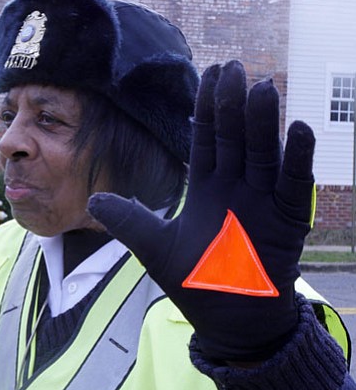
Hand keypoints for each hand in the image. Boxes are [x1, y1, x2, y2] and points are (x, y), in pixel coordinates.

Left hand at [88, 61, 314, 360]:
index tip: (207, 75)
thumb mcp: (155, 248)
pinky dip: (296, 160)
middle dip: (232, 106)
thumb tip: (91, 200)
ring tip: (262, 89)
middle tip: (232, 69)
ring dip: (263, 123)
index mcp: (207, 189)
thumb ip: (129, 221)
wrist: (229, 321)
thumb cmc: (195, 282)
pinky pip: (293, 185)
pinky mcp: (286, 221)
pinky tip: (298, 130)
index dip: (206, 110)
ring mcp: (263, 202)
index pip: (206, 140)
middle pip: (235, 139)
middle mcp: (236, 188)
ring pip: (263, 154)